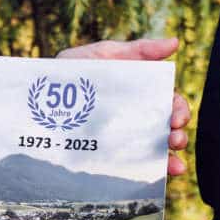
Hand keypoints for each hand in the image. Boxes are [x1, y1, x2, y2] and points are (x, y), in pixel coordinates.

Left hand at [56, 37, 191, 176]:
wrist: (39, 95)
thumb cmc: (75, 70)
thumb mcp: (106, 54)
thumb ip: (139, 50)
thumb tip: (175, 42)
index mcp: (143, 94)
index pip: (170, 103)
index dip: (180, 110)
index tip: (176, 118)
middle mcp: (138, 118)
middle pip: (169, 129)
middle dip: (179, 134)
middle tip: (174, 138)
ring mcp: (125, 140)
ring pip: (158, 150)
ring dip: (173, 157)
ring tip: (174, 163)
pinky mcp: (110, 158)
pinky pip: (135, 168)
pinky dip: (154, 173)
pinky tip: (162, 176)